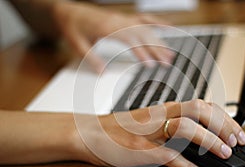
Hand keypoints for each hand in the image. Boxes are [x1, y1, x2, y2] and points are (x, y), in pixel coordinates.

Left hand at [52, 1, 173, 71]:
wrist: (69, 10)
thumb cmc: (73, 26)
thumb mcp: (77, 44)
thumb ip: (91, 58)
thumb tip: (102, 72)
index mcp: (107, 27)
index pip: (130, 40)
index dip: (142, 53)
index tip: (151, 65)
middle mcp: (119, 21)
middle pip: (142, 35)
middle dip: (157, 49)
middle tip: (167, 63)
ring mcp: (124, 17)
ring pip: (146, 28)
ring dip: (159, 40)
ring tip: (170, 54)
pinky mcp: (125, 17)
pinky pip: (145, 18)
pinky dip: (158, 22)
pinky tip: (168, 27)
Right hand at [73, 99, 244, 166]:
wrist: (91, 132)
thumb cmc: (122, 127)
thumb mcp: (151, 120)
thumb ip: (173, 122)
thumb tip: (201, 133)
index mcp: (165, 109)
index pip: (201, 105)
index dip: (224, 117)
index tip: (237, 131)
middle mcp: (160, 116)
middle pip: (198, 110)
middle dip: (223, 125)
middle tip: (237, 142)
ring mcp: (150, 133)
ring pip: (185, 128)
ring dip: (209, 141)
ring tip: (224, 154)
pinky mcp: (140, 150)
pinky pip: (169, 156)